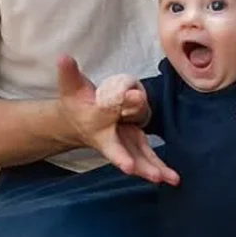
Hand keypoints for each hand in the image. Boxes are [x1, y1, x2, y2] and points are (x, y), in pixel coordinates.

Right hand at [56, 57, 177, 185]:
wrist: (76, 124)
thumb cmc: (76, 101)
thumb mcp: (71, 85)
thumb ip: (69, 72)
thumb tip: (62, 56)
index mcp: (93, 118)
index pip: (107, 108)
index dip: (120, 101)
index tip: (136, 95)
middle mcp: (107, 136)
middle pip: (116, 147)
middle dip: (123, 157)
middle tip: (130, 168)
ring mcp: (122, 143)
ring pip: (135, 158)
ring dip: (148, 169)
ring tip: (162, 178)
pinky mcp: (135, 145)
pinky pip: (147, 159)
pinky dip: (159, 169)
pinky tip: (173, 179)